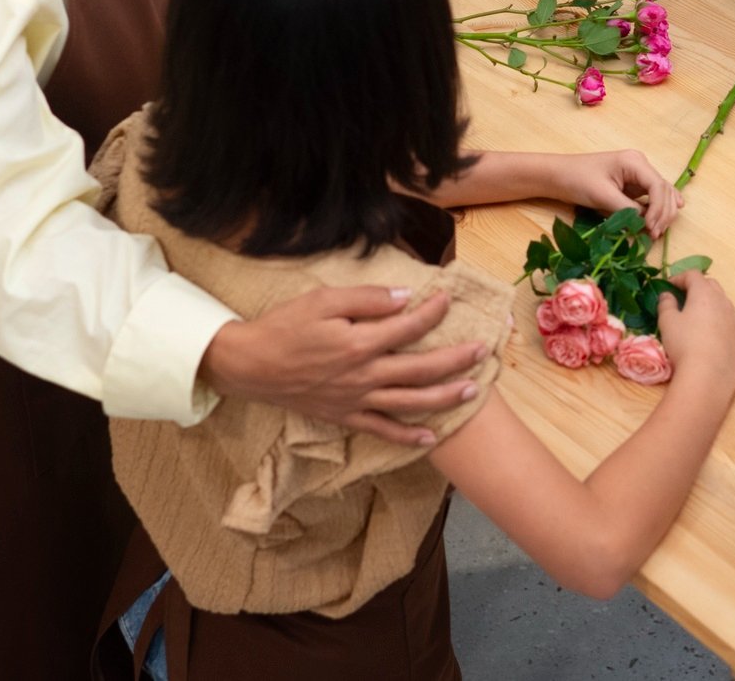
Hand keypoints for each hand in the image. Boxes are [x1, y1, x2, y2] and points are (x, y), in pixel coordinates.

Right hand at [200, 287, 488, 442]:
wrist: (250, 365)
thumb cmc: (285, 327)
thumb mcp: (322, 299)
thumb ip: (366, 299)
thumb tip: (404, 297)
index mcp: (359, 342)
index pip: (409, 327)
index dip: (433, 312)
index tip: (447, 300)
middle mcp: (363, 375)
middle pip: (421, 370)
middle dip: (456, 360)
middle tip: (483, 351)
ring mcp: (356, 400)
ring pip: (410, 403)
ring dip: (445, 397)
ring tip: (473, 390)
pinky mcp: (345, 417)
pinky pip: (382, 430)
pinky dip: (408, 436)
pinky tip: (432, 437)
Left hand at [546, 149, 684, 235]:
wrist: (558, 176)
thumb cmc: (577, 180)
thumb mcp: (603, 196)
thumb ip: (627, 209)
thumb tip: (646, 224)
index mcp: (634, 162)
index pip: (659, 186)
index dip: (660, 209)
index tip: (651, 228)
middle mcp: (640, 166)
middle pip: (664, 190)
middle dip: (663, 213)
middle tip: (655, 234)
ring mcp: (637, 175)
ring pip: (661, 194)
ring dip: (662, 212)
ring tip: (656, 231)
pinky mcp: (631, 185)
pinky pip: (652, 196)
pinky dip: (659, 207)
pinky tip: (673, 211)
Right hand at [655, 272, 734, 387]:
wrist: (708, 376)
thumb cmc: (684, 344)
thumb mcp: (667, 322)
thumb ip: (666, 305)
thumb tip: (667, 295)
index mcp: (705, 294)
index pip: (693, 275)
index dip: (679, 277)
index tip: (668, 286)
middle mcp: (723, 302)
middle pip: (711, 285)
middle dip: (696, 287)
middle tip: (682, 297)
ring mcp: (734, 320)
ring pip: (722, 303)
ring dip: (709, 304)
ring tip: (696, 316)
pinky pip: (728, 321)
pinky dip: (718, 320)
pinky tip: (709, 335)